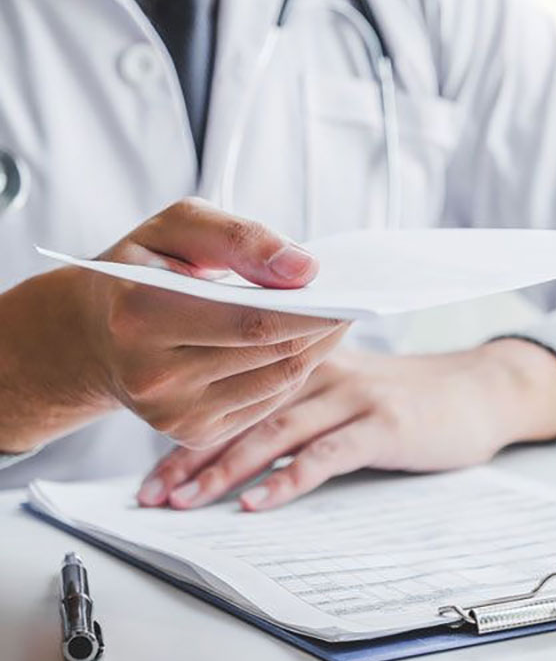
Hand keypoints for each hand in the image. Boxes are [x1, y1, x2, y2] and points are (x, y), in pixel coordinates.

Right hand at [79, 197, 346, 449]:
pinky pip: (268, 402)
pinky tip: (304, 344)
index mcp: (141, 314)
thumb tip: (305, 269)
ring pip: (278, 381)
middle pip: (272, 352)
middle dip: (324, 326)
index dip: (312, 308)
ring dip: (318, 348)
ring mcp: (173, 414)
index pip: (253, 319)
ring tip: (336, 318)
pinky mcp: (192, 433)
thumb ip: (240, 237)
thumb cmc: (143, 268)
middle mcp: (153, 376)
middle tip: (354, 300)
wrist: (96, 333)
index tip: (348, 289)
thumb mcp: (178, 227)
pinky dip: (294, 370)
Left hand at [138, 339, 555, 510]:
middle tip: (153, 495)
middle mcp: (324, 371)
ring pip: (277, 430)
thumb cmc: (407, 397)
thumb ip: (300, 402)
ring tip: (187, 502)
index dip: (189, 433)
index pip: (235, 394)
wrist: (478, 390)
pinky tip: (257, 505)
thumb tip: (239, 446)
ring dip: (227, 468)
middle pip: (245, 411)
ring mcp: (355, 396)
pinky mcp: (384, 424)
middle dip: (193, 455)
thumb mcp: (348, 387)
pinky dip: (289, 480)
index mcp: (307, 360)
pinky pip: (327, 453)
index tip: (154, 476)